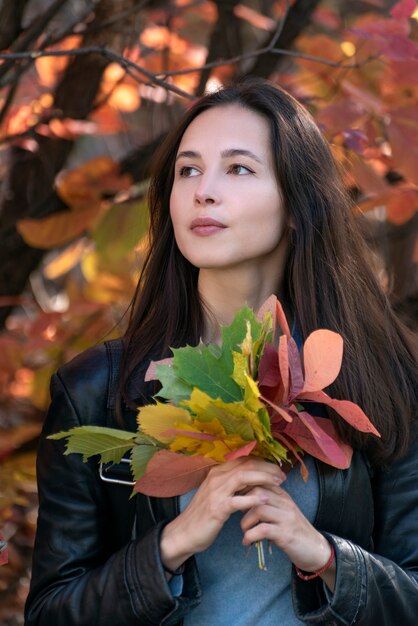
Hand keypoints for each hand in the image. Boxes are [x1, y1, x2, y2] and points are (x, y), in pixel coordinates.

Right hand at [160, 458, 285, 572]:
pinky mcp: (217, 508)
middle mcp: (216, 477)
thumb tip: (253, 479)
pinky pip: (238, 500)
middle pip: (246, 465)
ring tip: (279, 483)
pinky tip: (266, 500)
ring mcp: (216, 492)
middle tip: (282, 475)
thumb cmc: (203, 515)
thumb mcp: (217, 494)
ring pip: (243, 477)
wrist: (184, 533)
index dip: (263, 463)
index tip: (276, 469)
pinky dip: (253, 499)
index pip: (244, 459)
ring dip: (264, 478)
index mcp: (217, 472)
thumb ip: (232, 485)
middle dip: (267, 468)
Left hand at [240, 484, 335, 588]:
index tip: (236, 499)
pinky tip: (247, 542)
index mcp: (283, 495)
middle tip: (238, 516)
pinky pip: (263, 530)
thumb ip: (266, 504)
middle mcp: (285, 503)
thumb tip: (242, 500)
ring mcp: (286, 518)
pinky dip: (250, 536)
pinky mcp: (286, 534)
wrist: (316, 550)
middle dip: (242, 504)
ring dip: (245, 522)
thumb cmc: (294, 531)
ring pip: (258, 509)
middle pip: (257, 492)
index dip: (244, 489)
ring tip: (245, 531)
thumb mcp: (281, 513)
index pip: (260, 481)